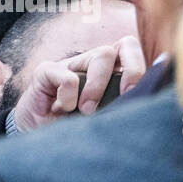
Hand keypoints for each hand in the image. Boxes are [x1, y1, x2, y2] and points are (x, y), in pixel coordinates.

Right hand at [11, 34, 145, 131]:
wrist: (37, 136)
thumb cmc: (75, 127)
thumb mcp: (105, 118)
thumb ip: (122, 106)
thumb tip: (145, 105)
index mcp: (112, 73)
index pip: (134, 52)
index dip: (141, 67)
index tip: (136, 94)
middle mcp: (94, 64)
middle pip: (126, 45)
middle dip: (132, 71)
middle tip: (125, 96)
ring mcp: (71, 64)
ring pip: (101, 56)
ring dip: (99, 87)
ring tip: (87, 111)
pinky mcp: (47, 71)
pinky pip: (68, 76)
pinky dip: (69, 97)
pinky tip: (62, 110)